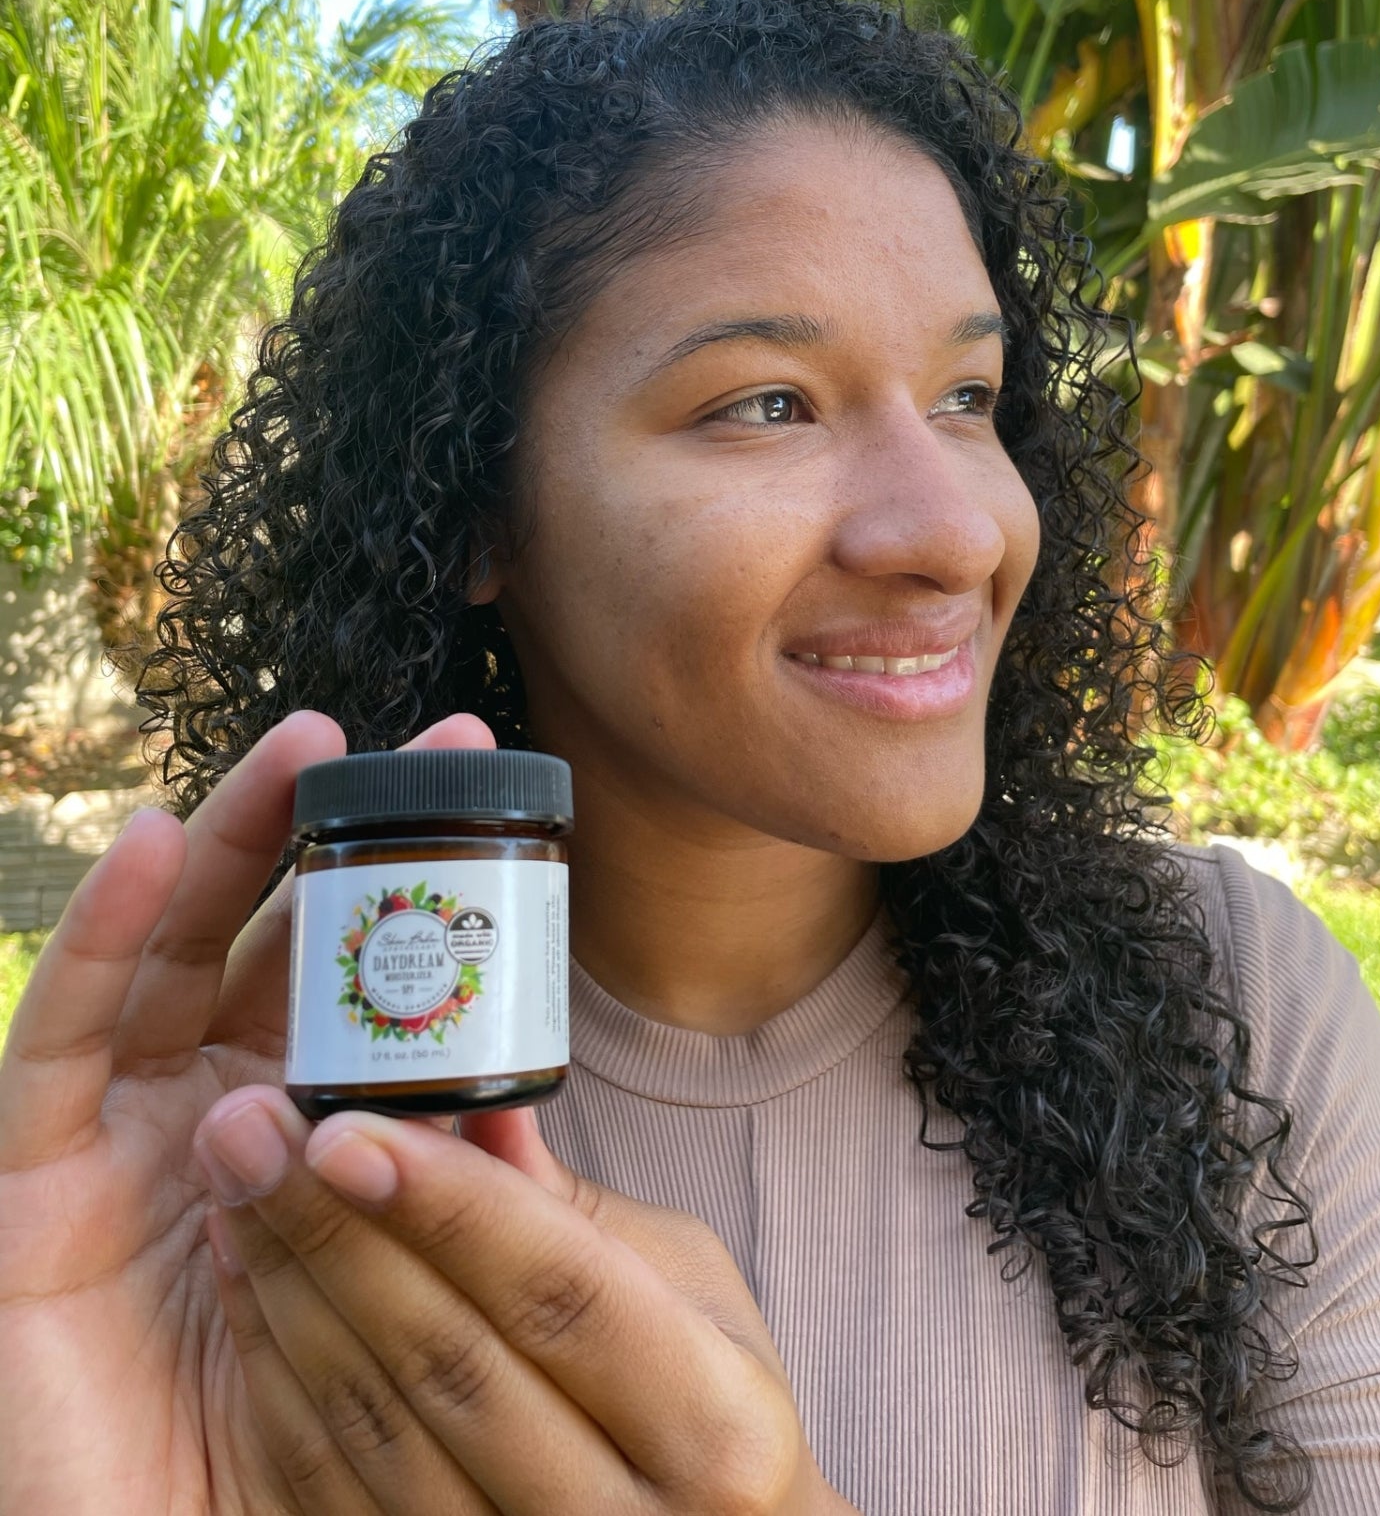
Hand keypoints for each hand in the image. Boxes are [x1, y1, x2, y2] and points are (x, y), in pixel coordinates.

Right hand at [0, 709, 495, 1513]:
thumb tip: (520, 1095)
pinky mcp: (29, 1188)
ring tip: (306, 748)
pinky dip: (99, 934)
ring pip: (165, 957)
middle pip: (258, 938)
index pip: (347, 976)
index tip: (490, 791)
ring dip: (231, 839)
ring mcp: (113, 1139)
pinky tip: (158, 844)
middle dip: (333, 828)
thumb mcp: (400, 1300)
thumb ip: (437, 1196)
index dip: (408, 882)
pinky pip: (55, 1041)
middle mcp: (201, 1112)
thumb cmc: (312, 1456)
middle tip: (431, 745)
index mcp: (296, 1128)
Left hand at [196, 1086, 857, 1514]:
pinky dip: (275, 1379)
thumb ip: (570, 1209)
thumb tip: (472, 1093)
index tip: (349, 1126)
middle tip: (253, 1127)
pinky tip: (241, 1278)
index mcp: (714, 1429)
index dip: (452, 1207)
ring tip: (234, 1182)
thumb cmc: (709, 1406)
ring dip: (288, 1294)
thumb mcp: (685, 1292)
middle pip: (454, 1365)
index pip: (564, 1294)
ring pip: (376, 1435)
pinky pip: (327, 1492)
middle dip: (338, 1233)